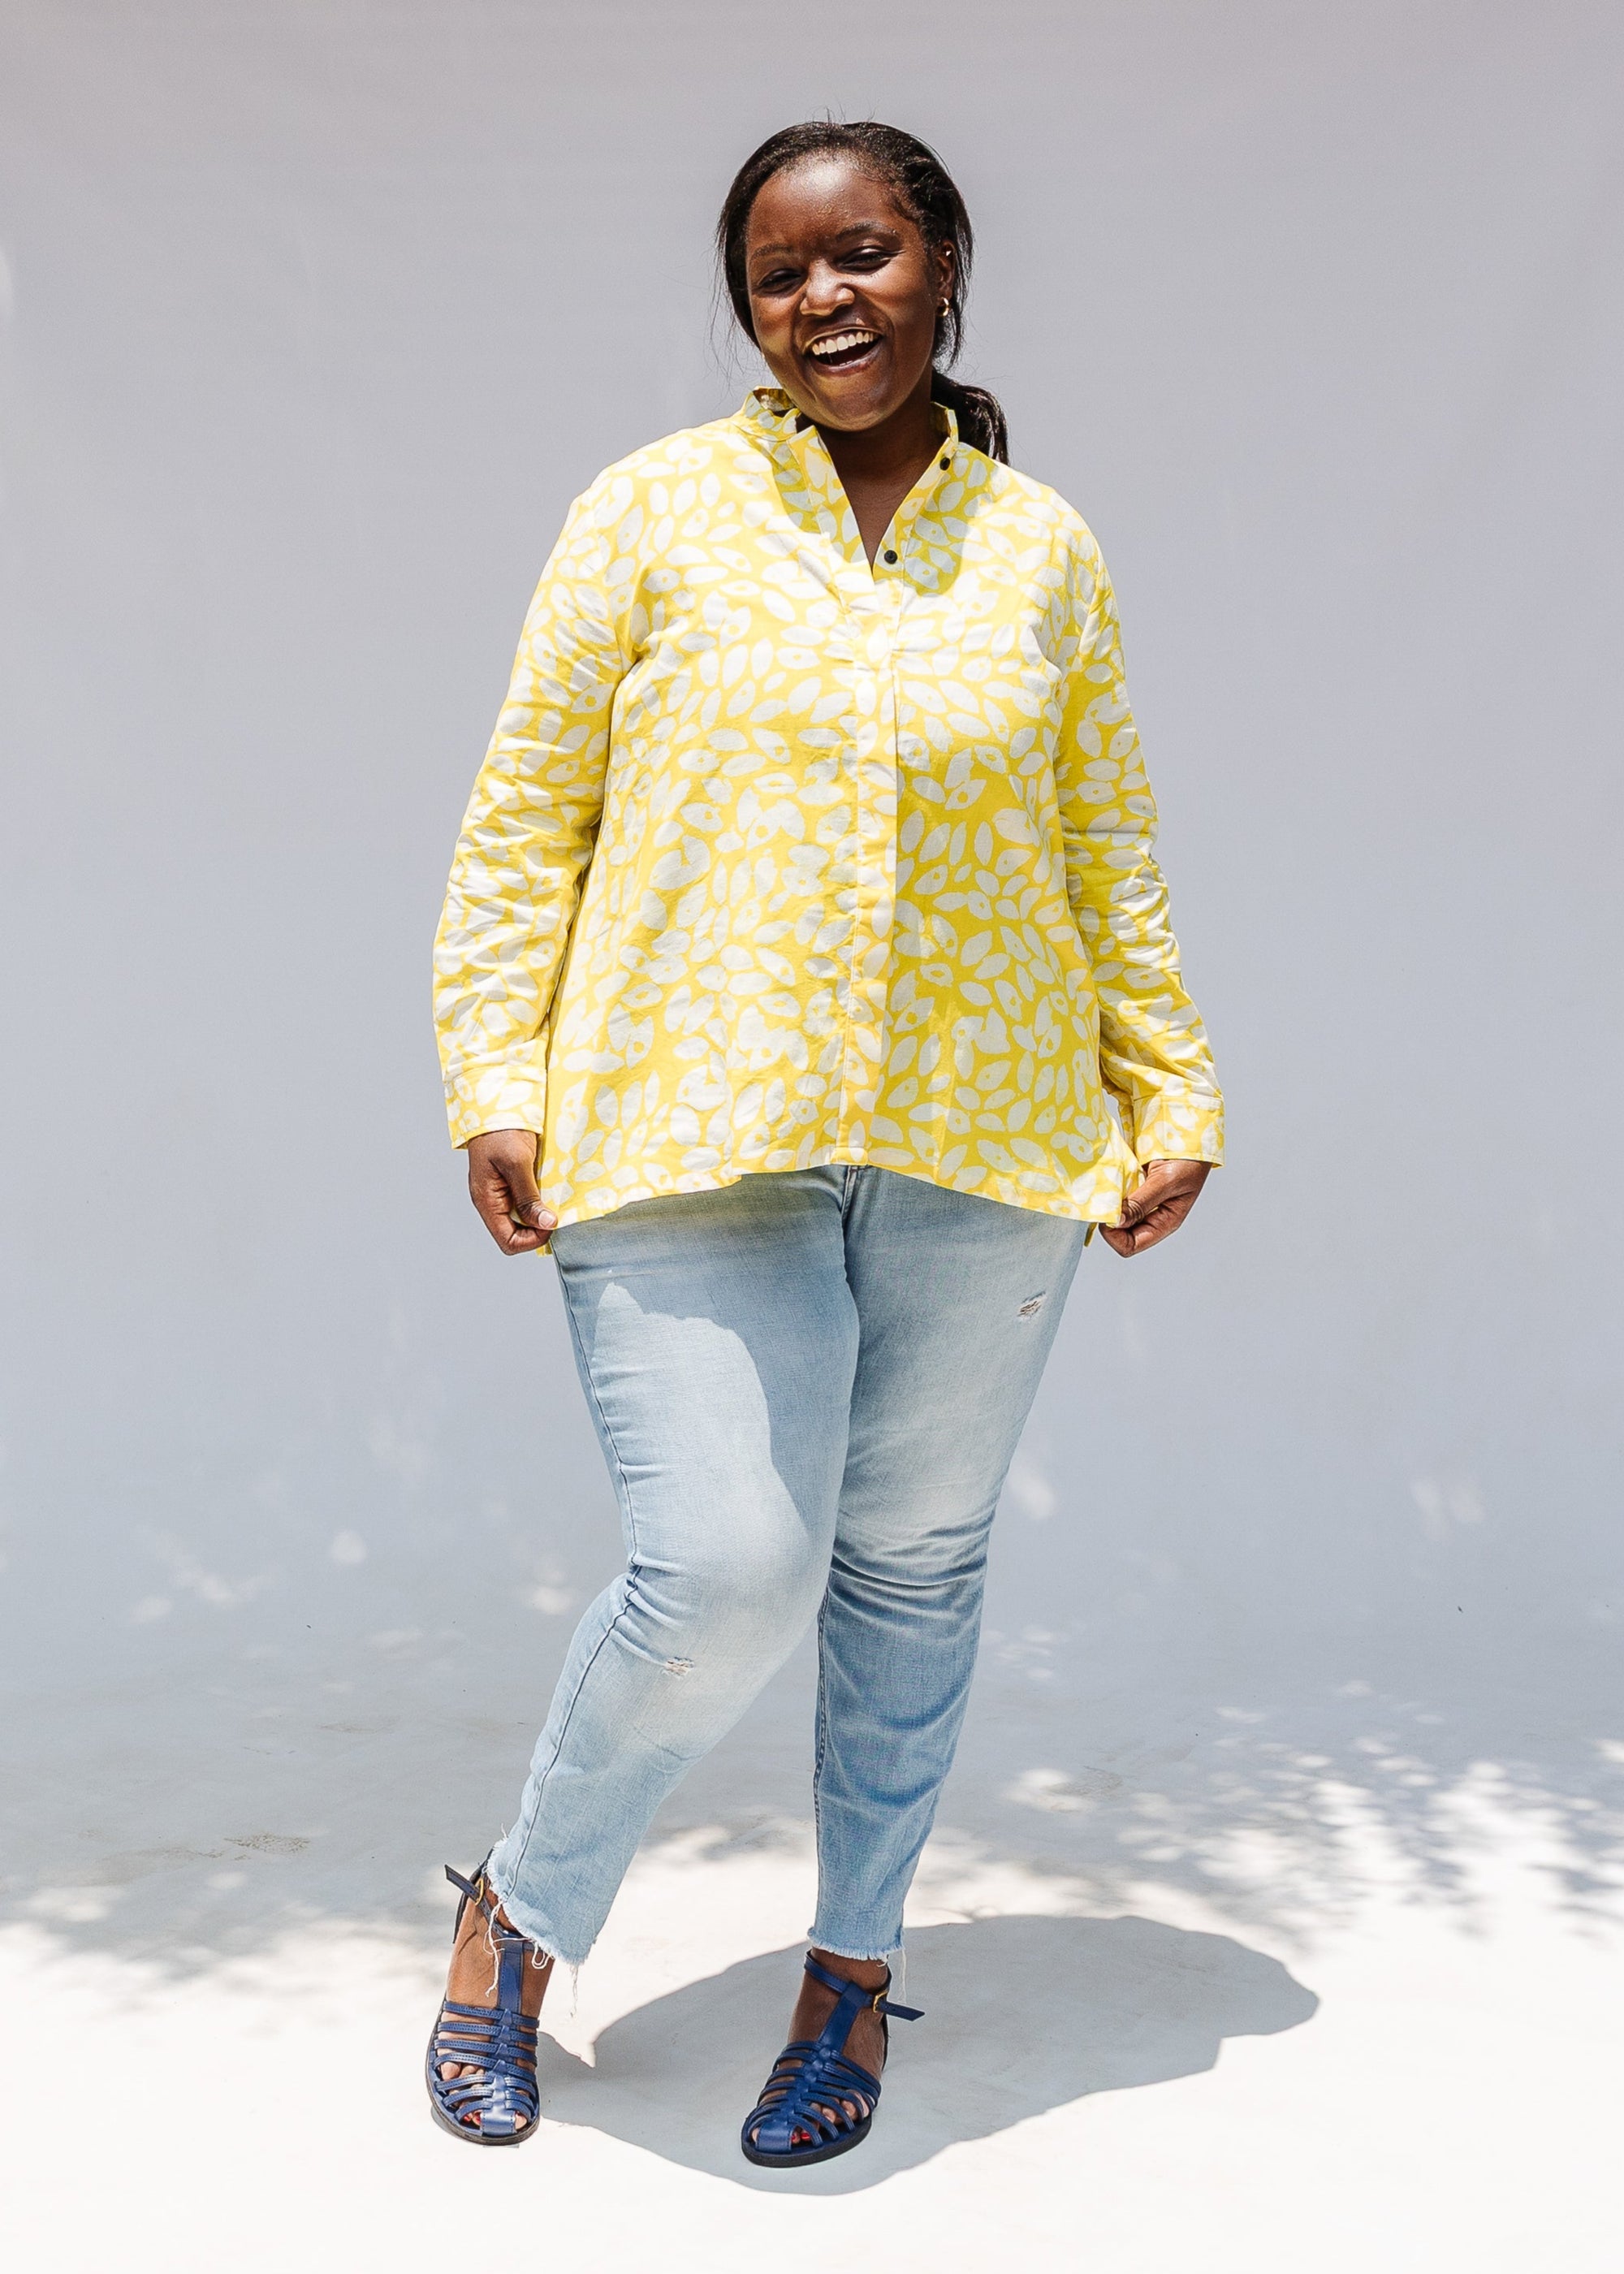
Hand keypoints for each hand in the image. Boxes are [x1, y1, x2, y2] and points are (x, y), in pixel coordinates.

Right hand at [466, 1130, 555, 1254]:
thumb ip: (529, 1196)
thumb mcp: (517, 1163)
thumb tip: (546, 1224)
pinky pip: (527, 1200)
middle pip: (517, 1234)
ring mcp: (502, 1192)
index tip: (550, 1223)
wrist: (497, 1104)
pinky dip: (541, 1199)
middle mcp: (493, 1202)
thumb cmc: (501, 1130)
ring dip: (541, 1213)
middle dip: (539, 1228)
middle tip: (557, 1212)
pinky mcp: (512, 1181)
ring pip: (524, 1218)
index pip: (508, 1242)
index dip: (532, 1240)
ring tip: (555, 1199)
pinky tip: (552, 1189)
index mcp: (487, 1202)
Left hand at [1099, 1158, 1210, 1257]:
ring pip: (1114, 1213)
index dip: (1115, 1236)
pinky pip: (1115, 1194)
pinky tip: (1111, 1175)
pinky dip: (1109, 1187)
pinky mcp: (1133, 1184)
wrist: (1186, 1131)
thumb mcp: (1166, 1181)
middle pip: (1118, 1232)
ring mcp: (1140, 1199)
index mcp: (1164, 1222)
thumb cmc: (1189, 1158)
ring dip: (1107, 1202)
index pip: (1131, 1245)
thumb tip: (1116, 1222)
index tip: (1109, 1215)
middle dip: (1108, 1219)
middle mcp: (1150, 1215)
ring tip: (1109, 1185)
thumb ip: (1141, 1203)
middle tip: (1105, 1198)